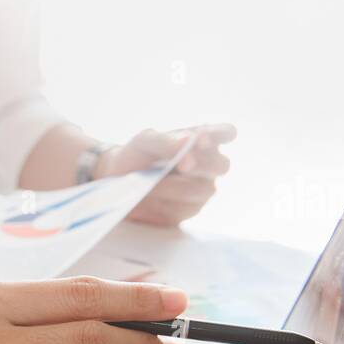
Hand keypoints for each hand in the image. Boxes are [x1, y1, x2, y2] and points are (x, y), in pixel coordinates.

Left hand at [96, 124, 235, 225]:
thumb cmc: (137, 155)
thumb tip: (188, 141)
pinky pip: (185, 209)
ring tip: (152, 183)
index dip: (220, 135)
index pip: (226, 133)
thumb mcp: (144, 141)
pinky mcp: (188, 211)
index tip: (203, 139)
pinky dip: (165, 204)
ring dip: (176, 186)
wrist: (117, 181)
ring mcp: (202, 189)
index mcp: (203, 139)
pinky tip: (148, 199)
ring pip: (203, 189)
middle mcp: (208, 165)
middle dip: (203, 164)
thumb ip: (165, 141)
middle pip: (222, 165)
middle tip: (184, 164)